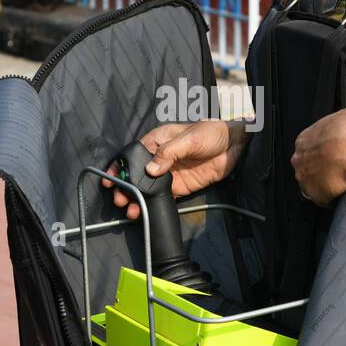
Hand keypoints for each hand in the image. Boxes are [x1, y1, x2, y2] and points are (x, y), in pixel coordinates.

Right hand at [102, 119, 245, 219]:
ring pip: (148, 188)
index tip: (110, 179)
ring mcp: (169, 173)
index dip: (120, 167)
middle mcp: (160, 158)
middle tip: (119, 199)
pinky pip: (164, 197)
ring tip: (130, 210)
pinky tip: (146, 213)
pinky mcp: (180, 186)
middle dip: (126, 187)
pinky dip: (154, 205)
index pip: (133, 155)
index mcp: (157, 141)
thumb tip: (150, 169)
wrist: (235, 145)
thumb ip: (169, 152)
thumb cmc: (212, 133)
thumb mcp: (190, 138)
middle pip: (137, 174)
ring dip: (137, 199)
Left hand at [291, 107, 345, 206]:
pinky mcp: (316, 196)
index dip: (323, 151)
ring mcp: (305, 179)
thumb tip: (345, 125)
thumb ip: (339, 122)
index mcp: (303, 140)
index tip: (335, 154)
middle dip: (321, 167)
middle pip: (308, 166)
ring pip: (314, 183)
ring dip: (326, 183)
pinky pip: (324, 199)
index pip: (309, 148)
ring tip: (345, 181)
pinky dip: (334, 198)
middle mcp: (299, 160)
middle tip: (340, 167)